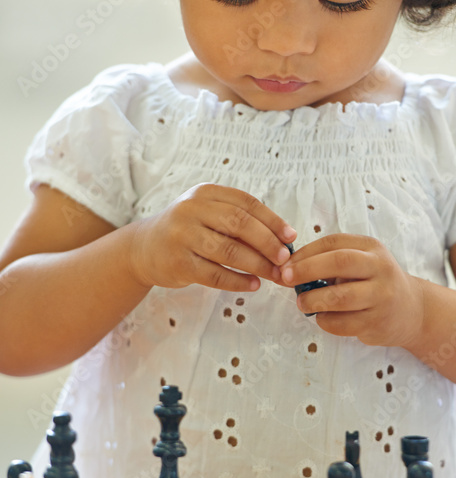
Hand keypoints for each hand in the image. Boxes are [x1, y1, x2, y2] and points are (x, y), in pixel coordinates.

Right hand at [128, 184, 295, 290]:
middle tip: (286, 258)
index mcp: (205, 193)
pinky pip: (215, 274)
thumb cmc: (188, 230)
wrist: (143, 248)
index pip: (246, 203)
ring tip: (275, 275)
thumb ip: (239, 221)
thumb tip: (284, 240)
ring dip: (257, 265)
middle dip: (268, 243)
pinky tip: (253, 284)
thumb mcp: (208, 214)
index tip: (291, 236)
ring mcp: (183, 236)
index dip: (272, 220)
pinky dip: (238, 281)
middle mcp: (191, 210)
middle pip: (239, 224)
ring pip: (229, 251)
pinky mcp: (178, 263)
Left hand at [278, 233, 424, 347]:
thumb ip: (330, 261)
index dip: (305, 252)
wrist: (411, 310)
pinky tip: (322, 317)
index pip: (334, 243)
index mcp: (372, 248)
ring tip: (301, 303)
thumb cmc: (374, 282)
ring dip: (313, 300)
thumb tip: (288, 268)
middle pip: (339, 262)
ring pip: (340, 297)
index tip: (286, 263)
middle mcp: (380, 268)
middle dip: (306, 269)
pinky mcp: (377, 323)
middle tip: (285, 278)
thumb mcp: (361, 261)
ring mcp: (381, 297)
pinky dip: (325, 321)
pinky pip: (342, 324)